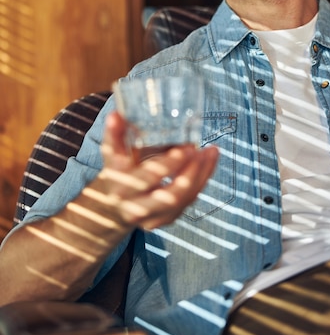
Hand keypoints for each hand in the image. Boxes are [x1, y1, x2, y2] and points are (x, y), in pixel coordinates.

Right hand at [99, 111, 218, 229]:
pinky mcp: (168, 219)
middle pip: (173, 195)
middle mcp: (138, 208)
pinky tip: (209, 162)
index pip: (148, 178)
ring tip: (212, 151)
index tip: (186, 147)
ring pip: (186, 199)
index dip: (168, 164)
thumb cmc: (118, 172)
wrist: (114, 206)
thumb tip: (116, 114)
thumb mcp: (113, 155)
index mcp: (123, 189)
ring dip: (203, 174)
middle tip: (203, 150)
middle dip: (192, 172)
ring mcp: (155, 218)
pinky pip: (190, 200)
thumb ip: (115, 135)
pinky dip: (202, 180)